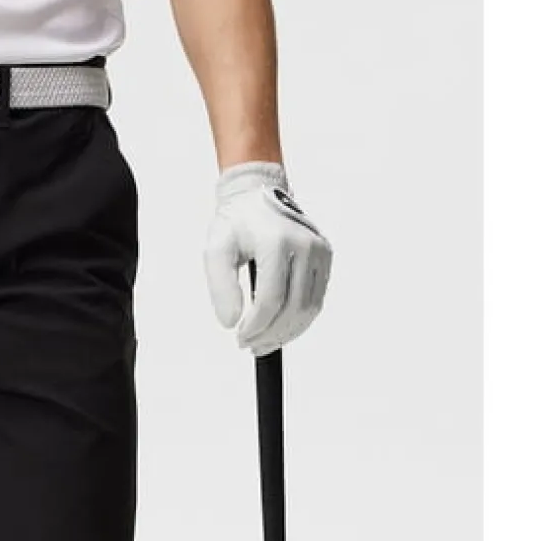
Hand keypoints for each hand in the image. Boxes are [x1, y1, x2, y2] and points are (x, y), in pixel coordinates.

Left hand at [205, 163, 332, 357]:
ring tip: (264, 342)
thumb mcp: (216, 251)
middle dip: (270, 335)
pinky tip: (279, 328)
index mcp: (277, 242)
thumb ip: (221, 288)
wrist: (257, 194)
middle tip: (250, 345)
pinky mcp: (325, 257)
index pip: (270, 300)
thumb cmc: (235, 224)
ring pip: (309, 308)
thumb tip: (231, 322)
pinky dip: (299, 320)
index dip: (255, 328)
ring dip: (287, 333)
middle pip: (293, 308)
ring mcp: (319, 251)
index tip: (239, 338)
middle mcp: (305, 245)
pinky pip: (316, 299)